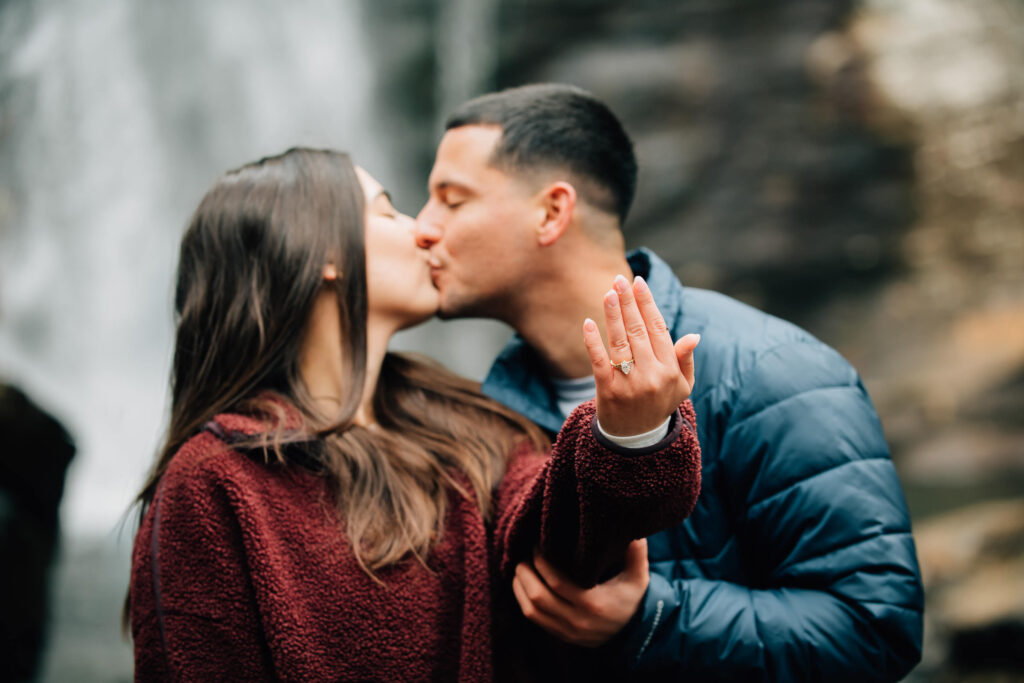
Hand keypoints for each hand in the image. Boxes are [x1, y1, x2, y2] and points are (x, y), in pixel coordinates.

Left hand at [512, 539, 649, 647]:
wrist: (634, 632)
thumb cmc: (632, 598)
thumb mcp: (638, 576)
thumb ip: (636, 553)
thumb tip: (634, 530)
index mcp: (594, 604)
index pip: (556, 583)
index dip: (541, 562)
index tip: (537, 545)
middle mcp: (578, 621)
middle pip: (538, 597)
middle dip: (524, 573)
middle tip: (522, 554)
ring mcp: (568, 632)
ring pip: (531, 610)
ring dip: (520, 587)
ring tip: (519, 567)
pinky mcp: (561, 636)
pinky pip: (534, 619)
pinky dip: (523, 600)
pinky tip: (523, 584)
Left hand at [584, 274, 698, 435]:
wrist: (634, 439)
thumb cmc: (659, 404)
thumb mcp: (681, 386)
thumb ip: (685, 360)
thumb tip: (693, 336)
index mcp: (669, 370)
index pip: (658, 329)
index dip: (648, 304)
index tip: (639, 282)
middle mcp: (651, 375)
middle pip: (638, 331)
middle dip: (628, 302)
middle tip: (619, 279)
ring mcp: (629, 383)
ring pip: (620, 341)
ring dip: (613, 315)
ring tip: (608, 293)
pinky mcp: (607, 390)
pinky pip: (599, 361)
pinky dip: (593, 341)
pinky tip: (588, 323)